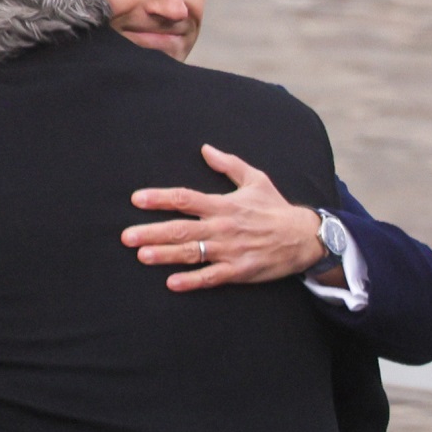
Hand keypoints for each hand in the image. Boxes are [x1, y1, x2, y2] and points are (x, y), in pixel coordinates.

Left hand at [123, 144, 325, 291]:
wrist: (305, 237)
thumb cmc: (276, 208)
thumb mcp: (256, 179)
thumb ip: (228, 164)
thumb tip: (205, 149)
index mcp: (223, 204)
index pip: (185, 198)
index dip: (160, 198)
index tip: (137, 199)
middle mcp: (223, 226)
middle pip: (182, 229)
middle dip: (152, 232)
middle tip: (126, 236)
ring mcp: (230, 250)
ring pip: (192, 253)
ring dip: (166, 255)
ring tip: (141, 256)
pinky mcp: (239, 270)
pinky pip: (212, 277)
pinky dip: (192, 280)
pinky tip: (172, 283)